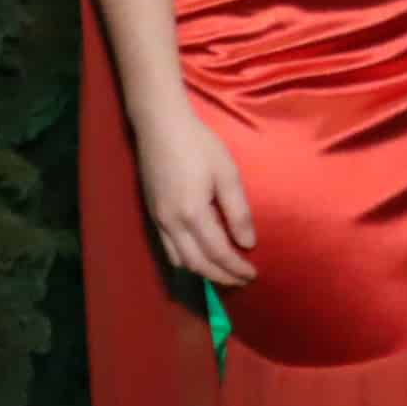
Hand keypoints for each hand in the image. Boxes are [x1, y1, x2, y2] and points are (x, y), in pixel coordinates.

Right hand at [133, 102, 257, 285]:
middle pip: (198, 264)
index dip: (236, 268)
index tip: (253, 274)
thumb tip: (247, 243)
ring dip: (203, 272)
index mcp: (192, 213)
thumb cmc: (199, 145)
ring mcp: (158, 221)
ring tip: (224, 272)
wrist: (161, 126)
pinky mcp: (153, 214)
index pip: (218, 253)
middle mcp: (172, 224)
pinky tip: (200, 257)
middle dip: (222, 276)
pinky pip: (169, 250)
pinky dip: (186, 261)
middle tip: (243, 279)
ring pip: (180, 261)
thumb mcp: (226, 173)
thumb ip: (237, 211)